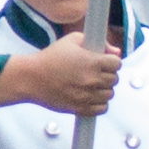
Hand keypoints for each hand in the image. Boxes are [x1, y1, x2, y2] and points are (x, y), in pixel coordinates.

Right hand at [0, 34, 120, 118]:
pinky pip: (102, 108)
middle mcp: (92, 80)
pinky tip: (90, 96)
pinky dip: (99, 103)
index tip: (104, 62)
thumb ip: (98, 42)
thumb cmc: (50, 58)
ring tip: (91, 84)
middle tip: (96, 72)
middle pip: (114, 80)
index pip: (117, 64)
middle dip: (107, 75)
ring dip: (103, 89)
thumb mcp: (72, 40)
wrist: (31, 78)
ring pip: (109, 94)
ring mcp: (87, 96)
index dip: (111, 61)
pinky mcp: (80, 108)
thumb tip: (115, 51)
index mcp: (92, 62)